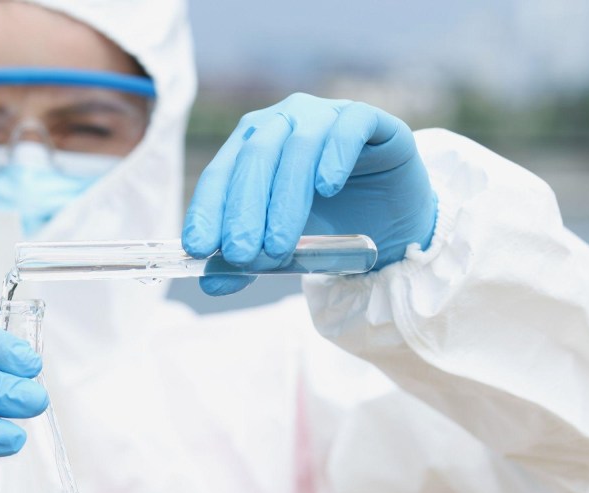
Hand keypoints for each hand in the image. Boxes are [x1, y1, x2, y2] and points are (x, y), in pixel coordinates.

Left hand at [182, 93, 436, 294]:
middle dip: (245, 209)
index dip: (208, 210)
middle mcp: (283, 121)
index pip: (221, 173)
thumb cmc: (327, 224)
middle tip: (242, 255)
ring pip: (298, 146)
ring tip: (280, 246)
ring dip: (286, 199)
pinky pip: (349, 128)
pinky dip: (334, 156)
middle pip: (255, 157)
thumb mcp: (282, 246)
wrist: (390, 217)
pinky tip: (327, 188)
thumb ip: (246, 261)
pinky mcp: (368, 120)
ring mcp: (326, 115)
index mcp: (251, 145)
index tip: (199, 248)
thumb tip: (211, 282)